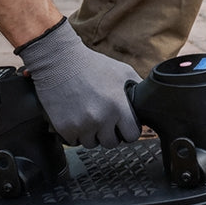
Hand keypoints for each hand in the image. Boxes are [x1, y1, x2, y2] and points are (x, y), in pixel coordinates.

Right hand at [16, 18, 141, 148]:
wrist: (59, 60)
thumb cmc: (91, 64)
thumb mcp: (122, 71)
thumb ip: (137, 88)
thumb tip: (146, 102)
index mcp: (117, 106)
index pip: (132, 136)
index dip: (128, 130)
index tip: (123, 124)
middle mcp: (100, 119)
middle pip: (111, 143)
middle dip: (109, 133)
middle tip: (103, 117)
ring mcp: (81, 125)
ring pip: (91, 143)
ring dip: (91, 133)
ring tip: (87, 114)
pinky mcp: (64, 128)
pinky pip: (74, 142)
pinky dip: (75, 133)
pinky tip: (74, 116)